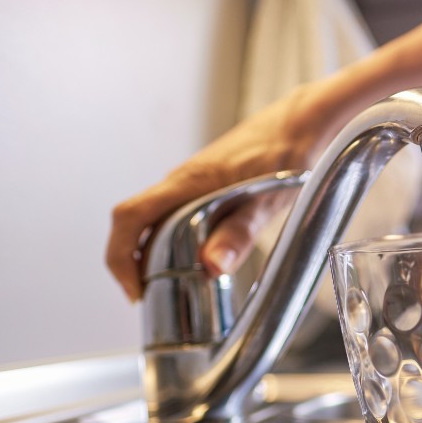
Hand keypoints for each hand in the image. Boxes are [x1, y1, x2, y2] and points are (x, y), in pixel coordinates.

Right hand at [105, 84, 330, 301]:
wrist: (301, 124)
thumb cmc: (285, 156)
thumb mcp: (266, 203)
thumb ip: (239, 234)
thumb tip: (211, 266)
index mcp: (187, 183)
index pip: (129, 217)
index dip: (120, 256)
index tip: (134, 290)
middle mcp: (180, 181)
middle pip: (135, 224)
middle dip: (133, 263)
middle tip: (150, 297)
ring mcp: (190, 182)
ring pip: (154, 220)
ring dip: (150, 254)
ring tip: (168, 287)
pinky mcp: (204, 185)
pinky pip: (173, 215)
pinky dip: (170, 241)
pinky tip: (192, 260)